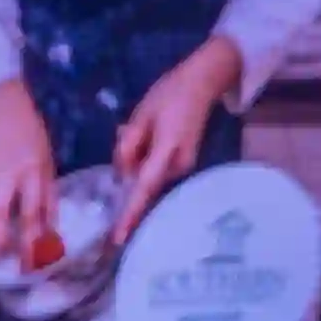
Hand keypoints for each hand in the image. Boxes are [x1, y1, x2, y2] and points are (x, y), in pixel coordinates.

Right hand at [0, 79, 55, 262]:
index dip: (32, 237)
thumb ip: (48, 200)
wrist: (6, 117)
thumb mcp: (49, 168)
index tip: (34, 258)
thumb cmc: (33, 142)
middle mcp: (6, 176)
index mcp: (32, 172)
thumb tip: (50, 232)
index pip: (30, 210)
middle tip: (5, 255)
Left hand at [111, 39, 243, 205]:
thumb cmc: (169, 96)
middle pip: (140, 181)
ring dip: (136, 158)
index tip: (119, 238)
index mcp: (167, 152)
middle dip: (127, 165)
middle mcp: (178, 165)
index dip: (130, 213)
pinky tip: (148, 131)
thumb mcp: (139, 118)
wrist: (202, 83)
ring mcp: (183, 165)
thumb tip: (121, 174)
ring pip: (145, 174)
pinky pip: (153, 168)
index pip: (144, 188)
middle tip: (131, 129)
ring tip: (141, 127)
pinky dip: (144, 156)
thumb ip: (127, 148)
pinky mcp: (182, 162)